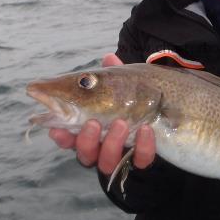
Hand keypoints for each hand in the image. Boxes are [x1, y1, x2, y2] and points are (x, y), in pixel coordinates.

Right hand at [48, 54, 156, 174]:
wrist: (164, 112)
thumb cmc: (132, 98)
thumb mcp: (123, 85)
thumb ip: (114, 75)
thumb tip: (109, 57)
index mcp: (90, 130)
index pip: (69, 138)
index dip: (62, 137)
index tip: (56, 128)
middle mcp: (102, 147)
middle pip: (85, 154)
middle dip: (86, 140)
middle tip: (93, 122)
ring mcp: (122, 154)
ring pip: (107, 162)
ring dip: (111, 142)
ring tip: (120, 122)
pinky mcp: (143, 158)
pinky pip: (141, 159)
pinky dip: (143, 145)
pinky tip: (146, 129)